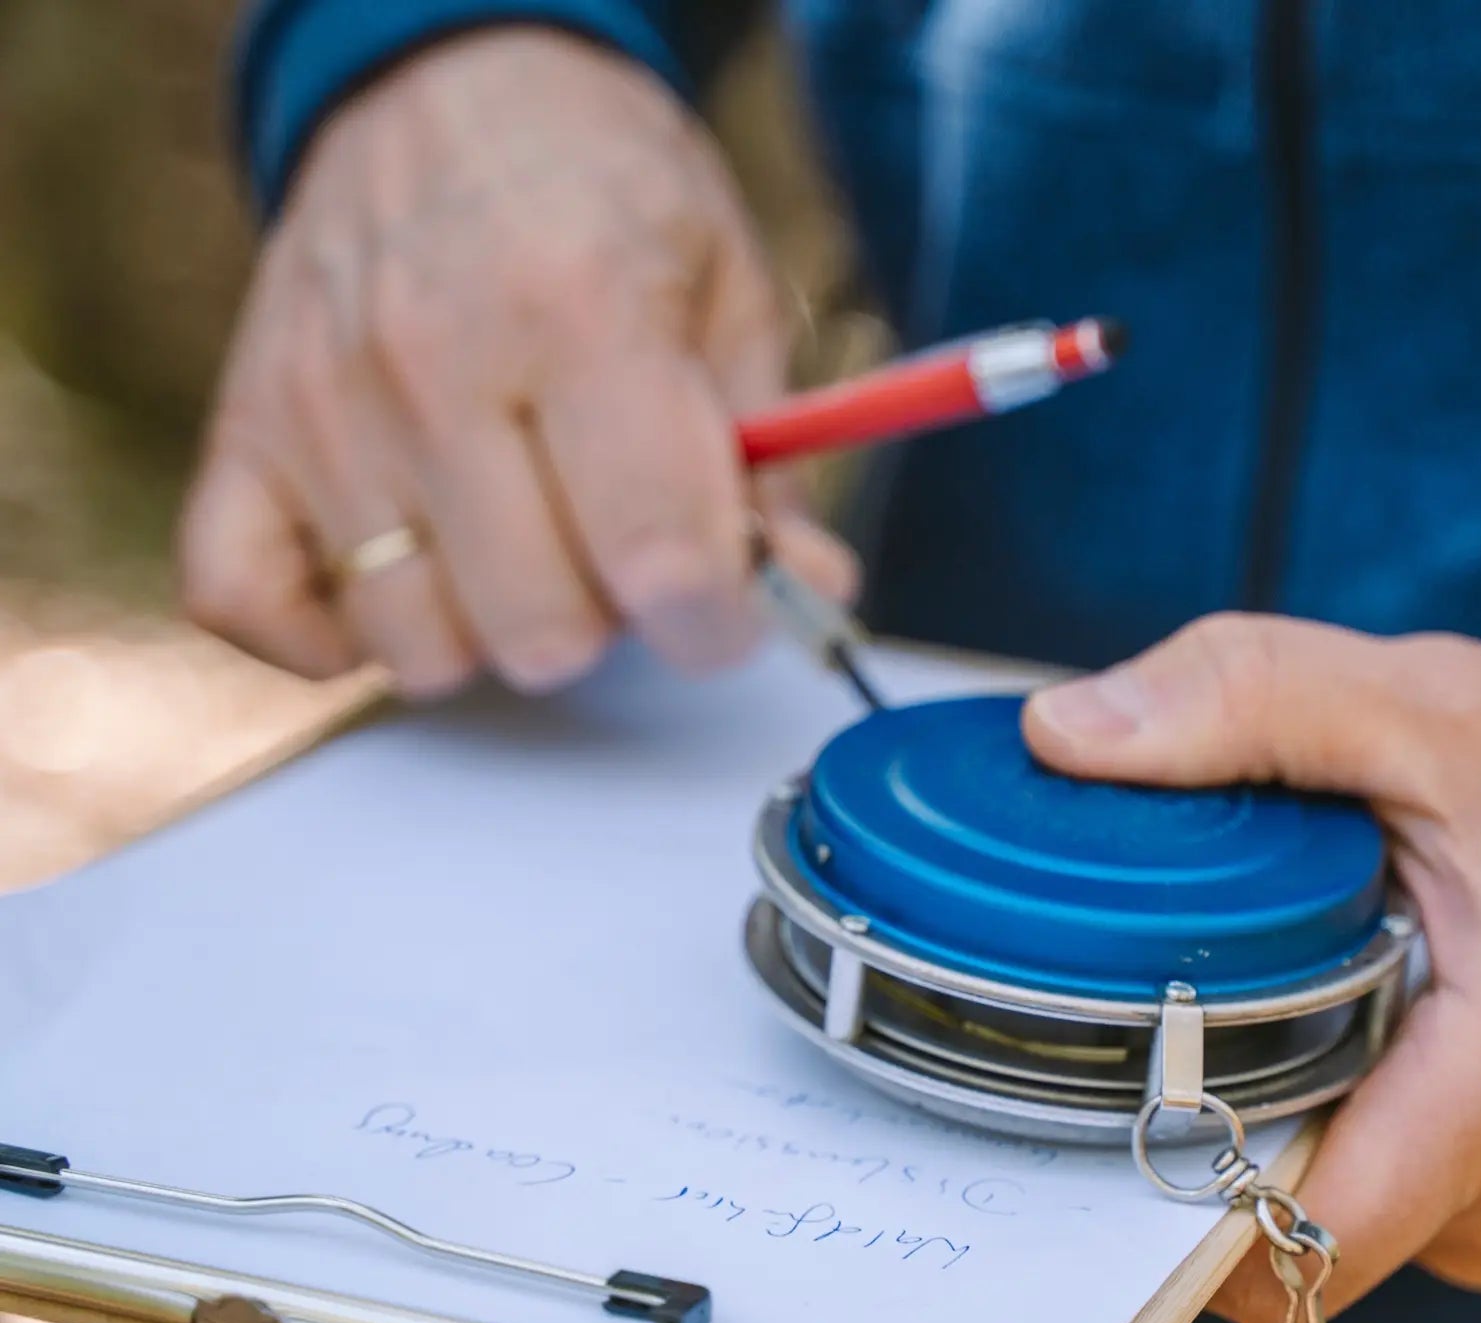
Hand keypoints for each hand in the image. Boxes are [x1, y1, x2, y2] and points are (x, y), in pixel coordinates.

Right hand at [179, 28, 855, 695]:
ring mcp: (321, 405)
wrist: (452, 86)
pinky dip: (334, 629)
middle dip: (606, 617)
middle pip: (540, 631)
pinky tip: (408, 568)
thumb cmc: (608, 198)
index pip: (658, 557)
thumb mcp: (732, 294)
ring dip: (486, 625)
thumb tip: (805, 594)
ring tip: (519, 536)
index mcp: (581, 312)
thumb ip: (771, 464)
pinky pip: (252, 609)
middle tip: (613, 537)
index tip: (727, 605)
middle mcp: (434, 361)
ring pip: (417, 646)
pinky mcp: (242, 435)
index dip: (718, 621)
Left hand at [1024, 616, 1480, 1322]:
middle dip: (1202, 1110)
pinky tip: (1349, 989)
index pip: (1291, 1249)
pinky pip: (1387, 1175)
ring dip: (1278, 1092)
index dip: (1163, 1199)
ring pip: (1329, 1197)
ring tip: (1289, 962)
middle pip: (1281, 1221)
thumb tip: (1063, 735)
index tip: (1088, 1096)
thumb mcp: (1437, 704)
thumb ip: (1245, 703)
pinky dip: (1341, 1092)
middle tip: (1163, 976)